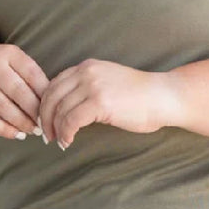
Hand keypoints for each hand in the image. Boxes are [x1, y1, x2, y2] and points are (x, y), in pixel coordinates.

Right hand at [0, 44, 49, 139]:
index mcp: (8, 53)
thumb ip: (32, 78)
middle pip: (18, 92)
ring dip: (21, 122)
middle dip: (34, 111)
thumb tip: (51, 106)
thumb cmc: (1, 68)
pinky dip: (4, 129)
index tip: (54, 108)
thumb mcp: (16, 63)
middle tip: (44, 124)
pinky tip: (17, 134)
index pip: (32, 74)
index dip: (45, 94)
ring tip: (33, 130)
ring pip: (3, 107)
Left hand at [39, 58, 179, 148]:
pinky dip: (65, 133)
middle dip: (45, 118)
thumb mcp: (108, 82)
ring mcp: (93, 86)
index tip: (46, 120)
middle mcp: (87, 72)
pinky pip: (71, 120)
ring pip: (59, 110)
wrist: (163, 96)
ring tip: (59, 141)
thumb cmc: (140, 95)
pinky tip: (68, 141)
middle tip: (46, 135)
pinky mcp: (99, 102)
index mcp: (87, 66)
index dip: (45, 104)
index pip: (54, 84)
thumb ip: (87, 88)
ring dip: (55, 129)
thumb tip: (65, 108)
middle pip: (51, 96)